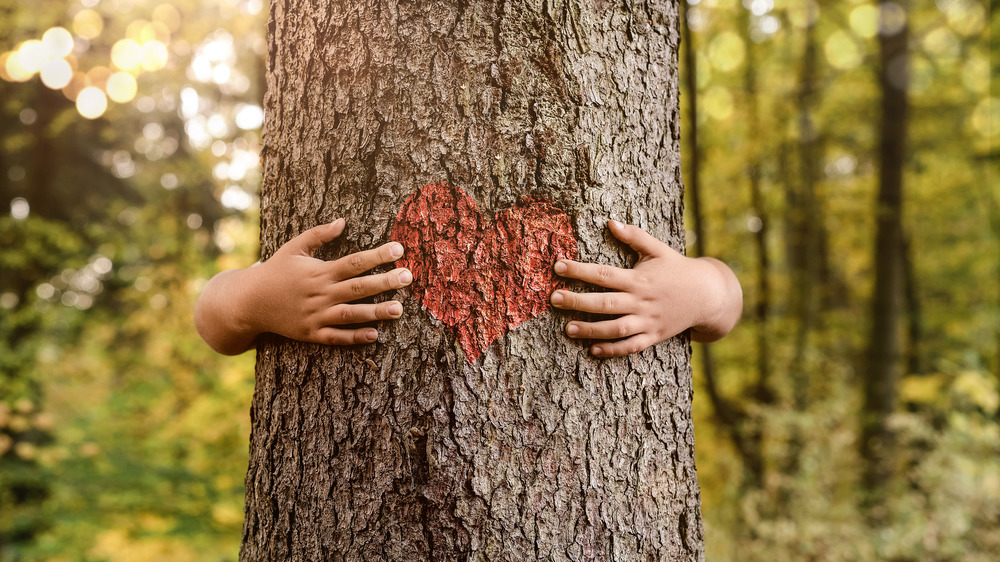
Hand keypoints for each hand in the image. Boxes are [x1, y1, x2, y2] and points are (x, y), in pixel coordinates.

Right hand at [194, 219, 412, 354]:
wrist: (249, 302)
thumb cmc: (275, 271)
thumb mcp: (294, 247)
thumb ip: (319, 235)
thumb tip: (343, 221)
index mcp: (319, 271)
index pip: (354, 262)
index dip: (378, 255)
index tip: (399, 249)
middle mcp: (320, 293)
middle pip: (358, 287)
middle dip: (385, 282)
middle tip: (408, 277)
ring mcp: (316, 315)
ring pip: (351, 314)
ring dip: (376, 312)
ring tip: (399, 309)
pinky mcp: (311, 334)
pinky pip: (336, 337)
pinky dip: (354, 337)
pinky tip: (375, 335)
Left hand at [550, 220, 741, 356]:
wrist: (708, 295)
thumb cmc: (678, 269)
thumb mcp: (658, 249)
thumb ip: (634, 236)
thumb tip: (611, 221)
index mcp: (639, 278)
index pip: (603, 274)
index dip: (579, 270)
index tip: (558, 266)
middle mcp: (641, 301)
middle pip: (605, 303)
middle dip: (577, 301)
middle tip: (554, 299)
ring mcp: (648, 321)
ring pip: (615, 328)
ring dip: (591, 330)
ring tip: (568, 329)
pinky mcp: (654, 336)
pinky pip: (631, 346)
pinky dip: (613, 350)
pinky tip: (593, 350)